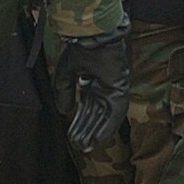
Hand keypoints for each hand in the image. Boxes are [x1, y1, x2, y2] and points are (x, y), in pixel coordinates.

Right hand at [52, 22, 130, 152]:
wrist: (91, 35)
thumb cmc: (79, 47)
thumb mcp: (66, 73)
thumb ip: (64, 92)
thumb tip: (63, 112)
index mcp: (93, 80)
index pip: (87, 107)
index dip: (80, 122)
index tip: (72, 137)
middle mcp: (104, 86)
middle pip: (96, 115)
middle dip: (87, 131)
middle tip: (79, 147)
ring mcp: (114, 87)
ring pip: (106, 116)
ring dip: (97, 133)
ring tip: (87, 148)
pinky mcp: (121, 88)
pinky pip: (115, 113)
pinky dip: (107, 127)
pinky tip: (99, 139)